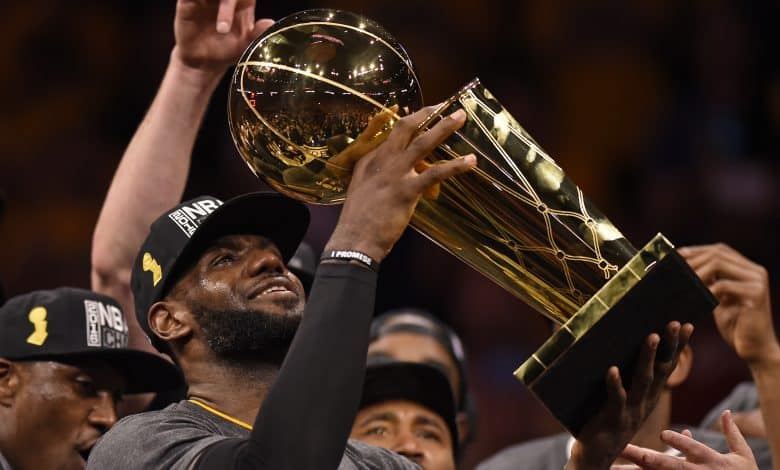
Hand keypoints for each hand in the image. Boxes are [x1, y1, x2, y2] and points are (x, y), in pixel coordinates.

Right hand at [173, 0, 273, 73]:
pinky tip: (196, 5)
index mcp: (241, 2)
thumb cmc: (227, 52)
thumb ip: (256, 33)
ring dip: (215, 0)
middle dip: (228, 0)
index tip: (240, 13)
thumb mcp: (245, 45)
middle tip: (225, 27)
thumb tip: (270, 23)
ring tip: (221, 27)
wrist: (204, 63)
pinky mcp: (187, 2)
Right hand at [326, 106, 475, 261]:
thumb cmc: (360, 219)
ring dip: (444, 128)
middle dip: (428, 113)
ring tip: (461, 117)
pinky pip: (435, 174)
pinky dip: (455, 166)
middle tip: (446, 104)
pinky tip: (471, 161)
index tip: (427, 114)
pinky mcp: (407, 191)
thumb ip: (385, 176)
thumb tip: (411, 173)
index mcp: (370, 159)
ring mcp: (395, 174)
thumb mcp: (365, 189)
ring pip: (422, 143)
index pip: (393, 133)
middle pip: (406, 128)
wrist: (354, 240)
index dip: (412, 121)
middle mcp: (382, 161)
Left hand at [566, 322, 693, 469]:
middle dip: (670, 346)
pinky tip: (612, 369)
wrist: (596, 457)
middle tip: (675, 323)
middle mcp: (644, 403)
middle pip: (661, 371)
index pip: (668, 367)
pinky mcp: (613, 418)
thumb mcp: (622, 402)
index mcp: (648, 397)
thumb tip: (621, 350)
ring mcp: (631, 410)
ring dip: (647, 358)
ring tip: (651, 336)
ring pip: (643, 381)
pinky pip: (615, 398)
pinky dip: (614, 383)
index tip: (688, 324)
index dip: (678, 347)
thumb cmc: (607, 424)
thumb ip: (626, 381)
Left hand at [621, 410, 758, 468]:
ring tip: (610, 467)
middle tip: (624, 448)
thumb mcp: (743, 457)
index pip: (695, 449)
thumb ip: (732, 435)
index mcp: (712, 462)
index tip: (664, 434)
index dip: (681, 443)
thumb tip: (727, 412)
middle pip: (669, 466)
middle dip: (646, 457)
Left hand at [679, 244, 779, 365]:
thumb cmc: (734, 324)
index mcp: (748, 269)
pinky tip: (694, 296)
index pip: (719, 249)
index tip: (675, 256)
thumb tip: (683, 265)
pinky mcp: (756, 294)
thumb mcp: (719, 297)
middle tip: (673, 268)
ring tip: (681, 281)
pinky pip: (723, 285)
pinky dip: (705, 289)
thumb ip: (709, 281)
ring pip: (718, 264)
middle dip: (692, 259)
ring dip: (695, 272)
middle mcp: (755, 271)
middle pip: (718, 253)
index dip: (696, 250)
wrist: (754, 348)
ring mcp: (757, 281)